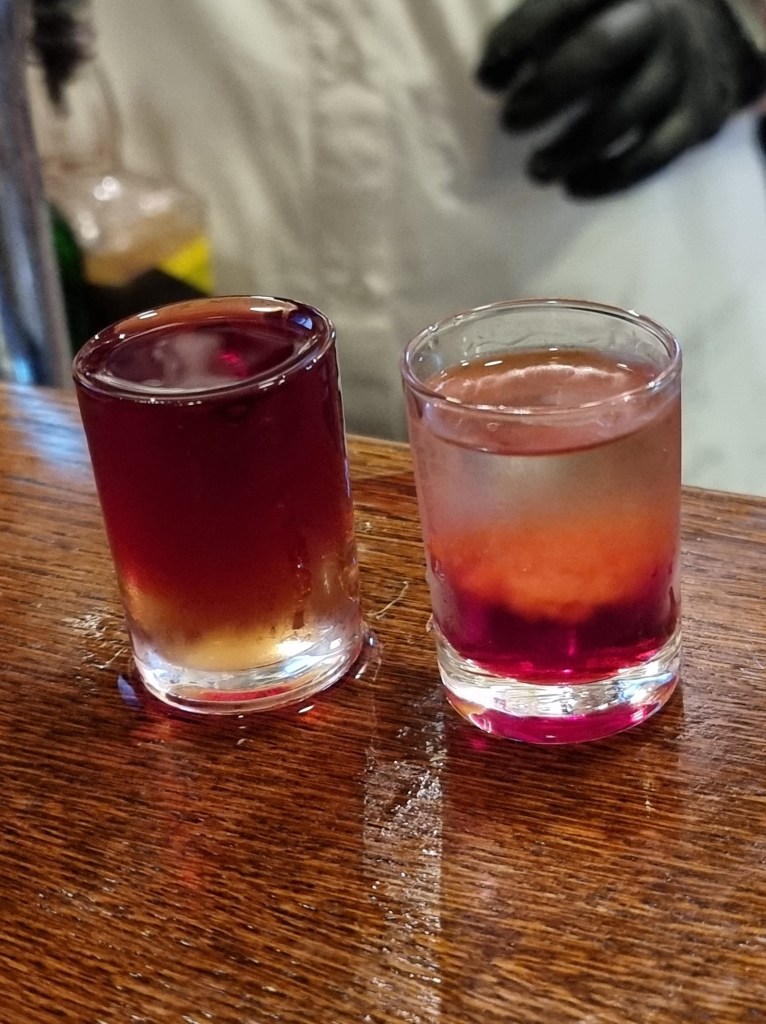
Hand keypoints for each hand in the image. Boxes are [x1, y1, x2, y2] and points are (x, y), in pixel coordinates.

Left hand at [477, 0, 765, 196]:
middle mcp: (656, 16)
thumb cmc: (612, 29)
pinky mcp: (697, 115)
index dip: (518, 37)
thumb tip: (488, 75)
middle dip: (546, 90)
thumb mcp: (580, 12)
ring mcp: (681, 67)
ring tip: (536, 168)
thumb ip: (533, 32)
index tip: (487, 78)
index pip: (564, 1)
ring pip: (622, 112)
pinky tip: (573, 185)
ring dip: (569, 148)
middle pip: (599, 49)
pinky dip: (607, 178)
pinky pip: (651, 154)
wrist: (701, 42)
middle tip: (510, 122)